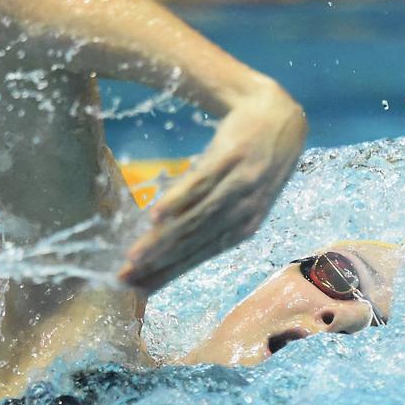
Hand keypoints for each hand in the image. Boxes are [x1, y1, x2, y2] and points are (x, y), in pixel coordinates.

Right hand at [119, 92, 306, 291]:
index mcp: (241, 229)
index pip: (197, 256)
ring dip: (163, 240)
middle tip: (125, 277)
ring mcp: (239, 186)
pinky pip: (201, 183)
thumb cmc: (250, 164)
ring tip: (134, 256)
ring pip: (195, 219)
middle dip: (158, 263)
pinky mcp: (231, 158)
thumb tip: (164, 239)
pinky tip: (155, 215)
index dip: (166, 273)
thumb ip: (203, 219)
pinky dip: (178, 201)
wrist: (278, 117)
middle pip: (192, 242)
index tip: (136, 288)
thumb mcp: (235, 197)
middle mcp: (242, 214)